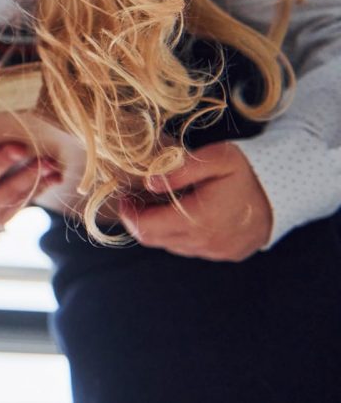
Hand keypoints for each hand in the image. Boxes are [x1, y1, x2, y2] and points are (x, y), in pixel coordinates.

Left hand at [119, 142, 271, 261]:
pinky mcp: (226, 254)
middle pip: (155, 240)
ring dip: (160, 228)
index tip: (124, 198)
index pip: (147, 228)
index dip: (129, 215)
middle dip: (140, 220)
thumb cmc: (249, 169)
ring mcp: (217, 252)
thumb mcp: (215, 159)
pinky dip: (181, 234)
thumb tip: (148, 181)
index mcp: (200, 219)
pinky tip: (185, 214)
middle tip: (136, 199)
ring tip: (161, 204)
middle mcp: (207, 242)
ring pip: (172, 246)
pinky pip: (191, 248)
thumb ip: (179, 170)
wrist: (289, 188)